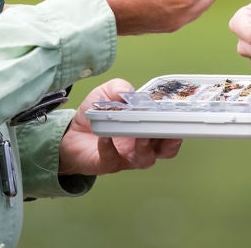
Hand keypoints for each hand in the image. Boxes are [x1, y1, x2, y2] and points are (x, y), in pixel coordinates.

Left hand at [58, 79, 181, 175]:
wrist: (71, 134)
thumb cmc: (96, 115)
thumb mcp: (107, 93)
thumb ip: (119, 87)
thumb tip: (129, 92)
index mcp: (147, 128)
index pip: (169, 131)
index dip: (177, 126)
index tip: (179, 117)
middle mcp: (141, 146)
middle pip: (165, 151)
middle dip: (169, 142)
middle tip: (165, 129)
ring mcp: (126, 157)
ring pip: (145, 159)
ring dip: (145, 147)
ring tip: (139, 135)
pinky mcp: (107, 164)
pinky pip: (112, 158)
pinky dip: (109, 147)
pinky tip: (105, 136)